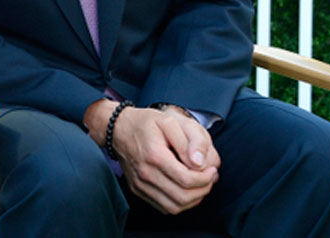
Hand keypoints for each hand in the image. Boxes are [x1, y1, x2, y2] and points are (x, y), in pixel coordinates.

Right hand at [89, 102, 218, 213]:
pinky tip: (184, 188)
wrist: (118, 128)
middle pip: (182, 197)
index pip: (187, 180)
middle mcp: (145, 173)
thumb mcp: (169, 121)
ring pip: (174, 207)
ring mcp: (140, 184)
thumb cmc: (144, 123)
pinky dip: (179, 203)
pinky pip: (164, 207)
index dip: (206, 179)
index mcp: (154, 155)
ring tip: (199, 184)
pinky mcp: (138, 190)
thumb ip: (188, 141)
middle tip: (209, 177)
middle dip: (203, 190)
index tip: (211, 169)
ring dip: (193, 200)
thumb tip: (200, 163)